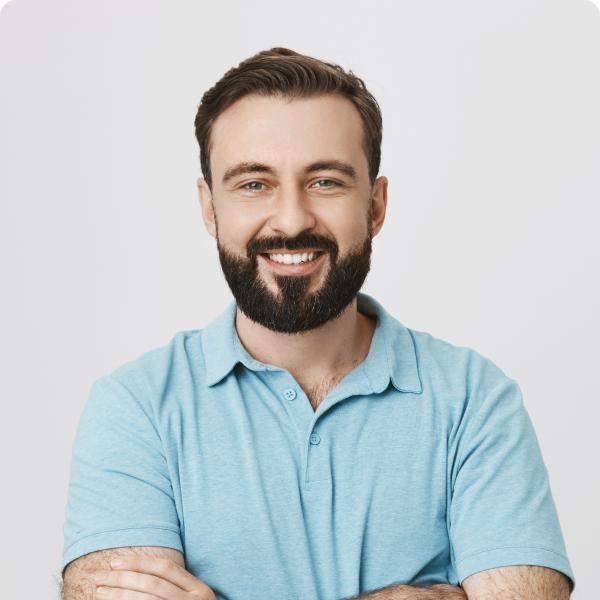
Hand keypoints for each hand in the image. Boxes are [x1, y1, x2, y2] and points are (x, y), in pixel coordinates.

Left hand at [92, 555, 216, 599]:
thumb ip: (174, 588)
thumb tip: (135, 574)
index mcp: (199, 590)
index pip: (165, 568)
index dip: (139, 562)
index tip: (114, 562)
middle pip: (152, 584)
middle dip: (122, 578)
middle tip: (99, 576)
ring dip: (119, 594)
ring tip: (100, 591)